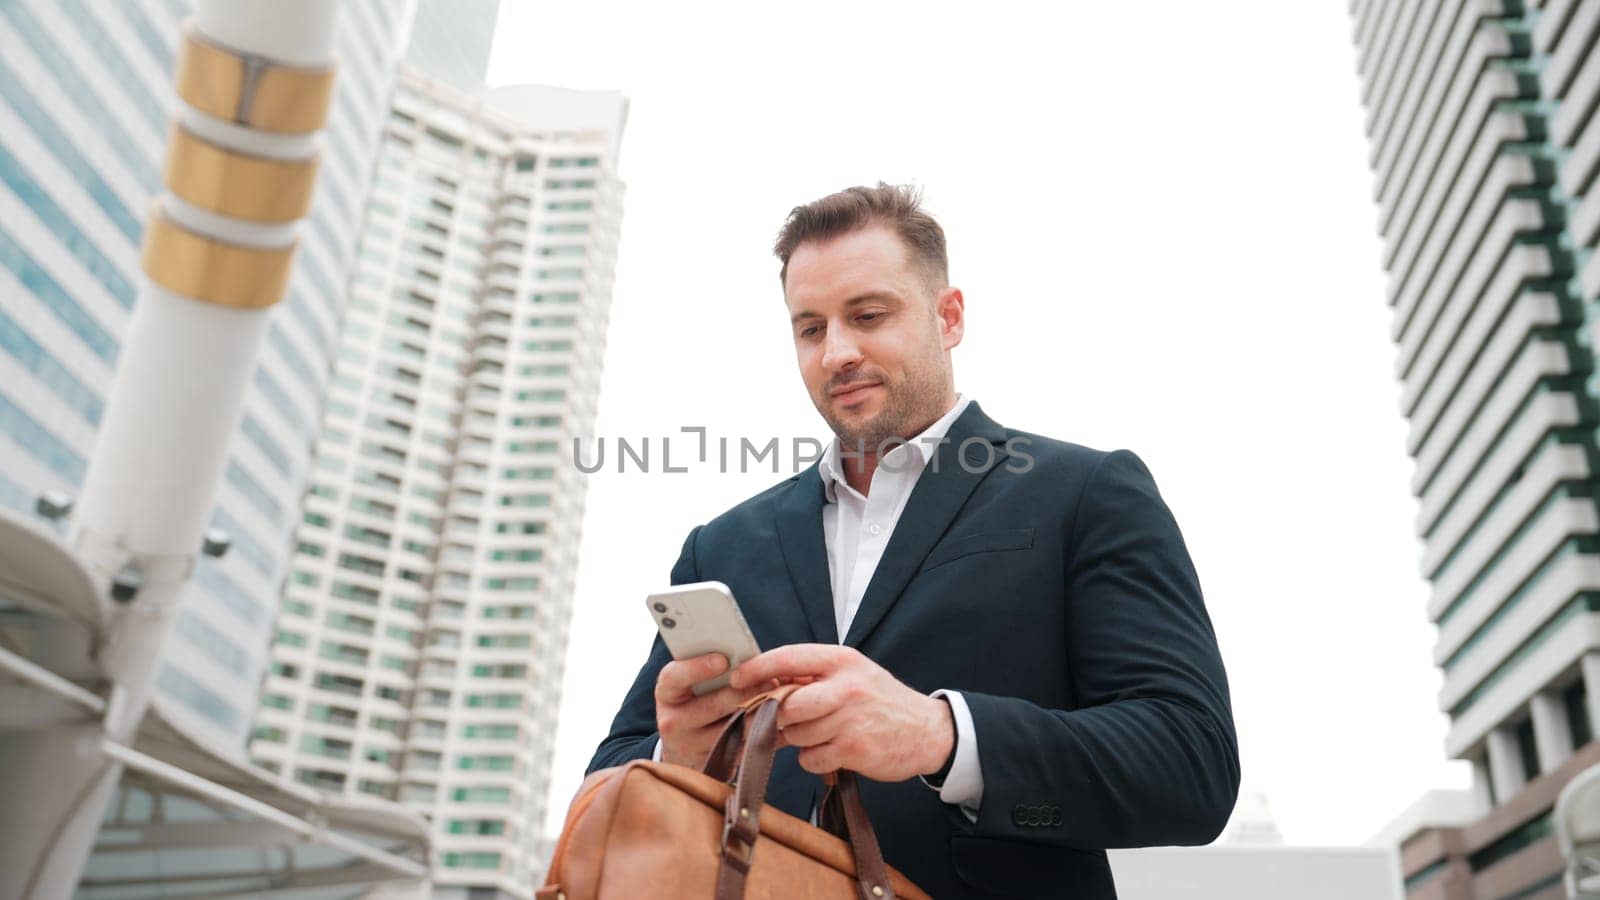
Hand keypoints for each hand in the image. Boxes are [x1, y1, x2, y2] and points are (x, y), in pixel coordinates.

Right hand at [655, 653, 775, 767]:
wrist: (686, 746)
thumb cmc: (698, 699)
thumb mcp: (694, 682)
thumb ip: (716, 668)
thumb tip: (747, 656)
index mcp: (667, 692)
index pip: (674, 677)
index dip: (697, 668)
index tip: (723, 660)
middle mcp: (673, 721)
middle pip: (711, 706)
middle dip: (745, 692)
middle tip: (771, 681)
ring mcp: (691, 746)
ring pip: (732, 730)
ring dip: (760, 714)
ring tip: (782, 700)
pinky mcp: (713, 764)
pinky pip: (744, 748)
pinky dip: (765, 733)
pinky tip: (781, 722)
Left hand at [730, 644, 953, 781]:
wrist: (927, 731)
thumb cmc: (880, 701)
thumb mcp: (852, 674)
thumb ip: (813, 676)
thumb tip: (763, 683)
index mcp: (842, 660)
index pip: (788, 657)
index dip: (756, 669)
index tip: (736, 679)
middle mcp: (846, 687)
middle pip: (785, 703)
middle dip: (778, 714)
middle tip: (782, 719)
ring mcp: (850, 720)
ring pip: (795, 733)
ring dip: (799, 739)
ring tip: (821, 733)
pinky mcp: (853, 750)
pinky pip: (809, 758)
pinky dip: (813, 758)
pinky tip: (832, 750)